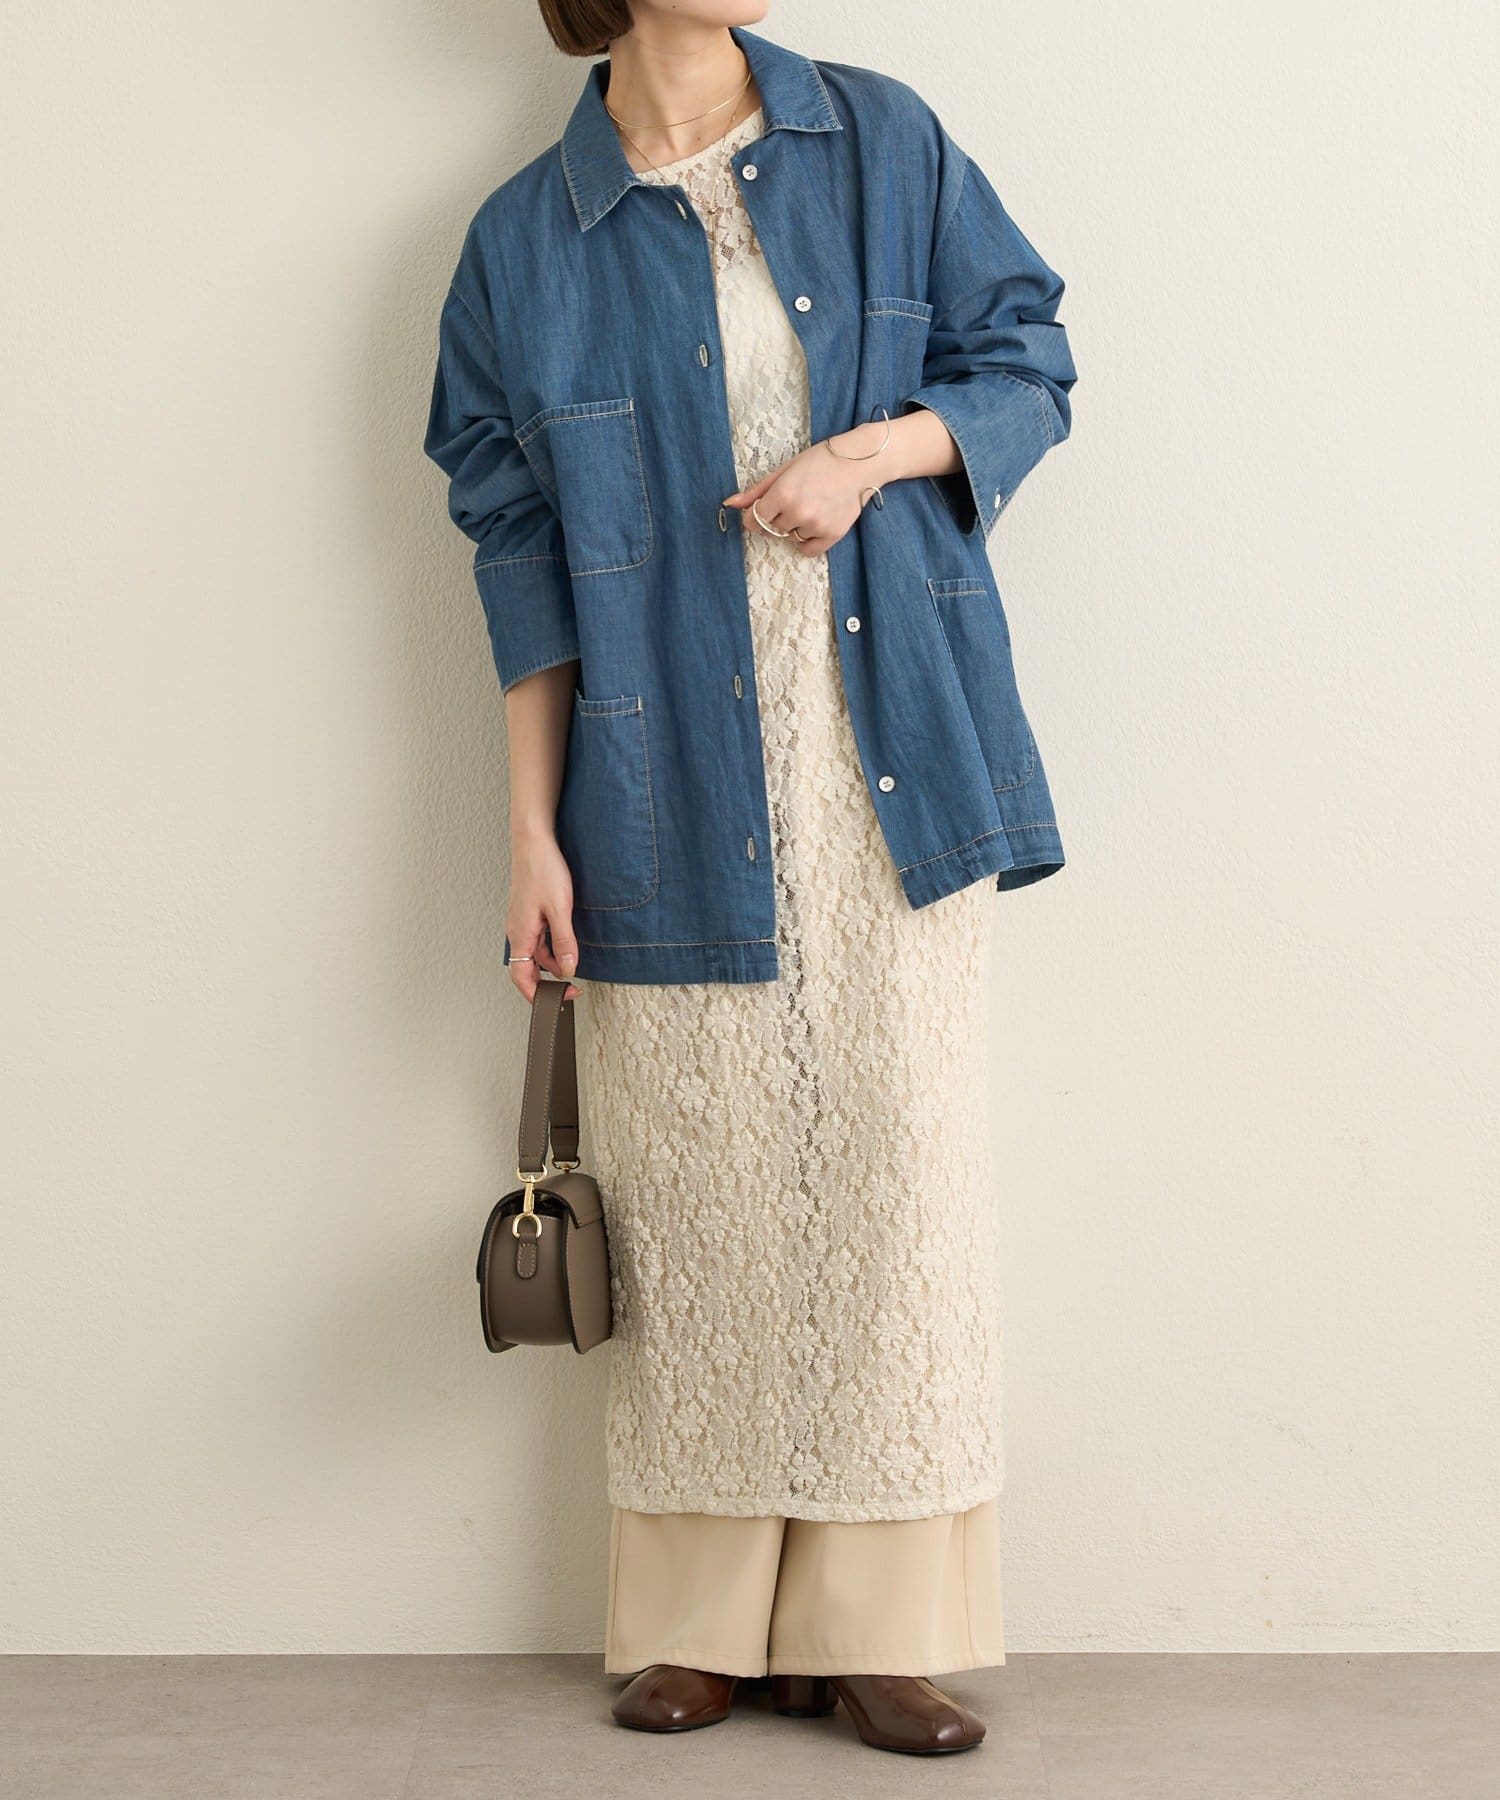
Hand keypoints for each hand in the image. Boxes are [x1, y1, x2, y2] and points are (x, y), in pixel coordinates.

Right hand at [506, 829, 579, 1003]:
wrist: (534, 842)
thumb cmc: (543, 871)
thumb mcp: (560, 909)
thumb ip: (564, 942)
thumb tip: (568, 971)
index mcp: (520, 936)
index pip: (522, 979)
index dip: (537, 996)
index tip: (558, 1003)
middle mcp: (517, 933)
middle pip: (529, 970)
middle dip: (549, 984)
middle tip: (574, 989)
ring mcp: (522, 924)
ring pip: (536, 955)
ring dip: (554, 964)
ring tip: (575, 963)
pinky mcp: (529, 915)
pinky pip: (539, 941)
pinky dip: (552, 948)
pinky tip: (567, 943)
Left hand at [723, 418, 895, 554]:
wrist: (860, 462)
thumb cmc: (822, 460)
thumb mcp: (786, 469)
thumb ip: (757, 490)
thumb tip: (731, 504)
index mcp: (782, 493)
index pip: (755, 519)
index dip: (756, 515)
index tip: (765, 510)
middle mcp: (798, 512)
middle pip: (773, 528)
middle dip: (778, 517)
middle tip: (797, 499)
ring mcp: (815, 526)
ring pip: (791, 537)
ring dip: (796, 527)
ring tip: (812, 505)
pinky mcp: (832, 535)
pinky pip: (808, 549)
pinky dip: (808, 541)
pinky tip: (816, 523)